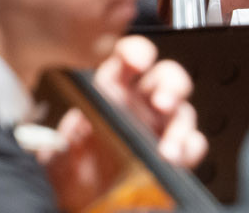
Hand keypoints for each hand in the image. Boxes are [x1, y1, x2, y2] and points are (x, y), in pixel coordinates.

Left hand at [39, 38, 204, 208]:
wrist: (86, 206)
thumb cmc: (72, 174)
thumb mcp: (56, 153)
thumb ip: (61, 138)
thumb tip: (71, 126)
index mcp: (110, 90)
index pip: (127, 57)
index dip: (136, 52)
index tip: (137, 61)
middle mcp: (138, 105)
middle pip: (166, 77)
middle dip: (170, 84)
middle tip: (161, 101)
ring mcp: (158, 128)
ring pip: (182, 112)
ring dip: (180, 125)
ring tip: (167, 147)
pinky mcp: (172, 155)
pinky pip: (192, 145)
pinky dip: (191, 148)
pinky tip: (180, 155)